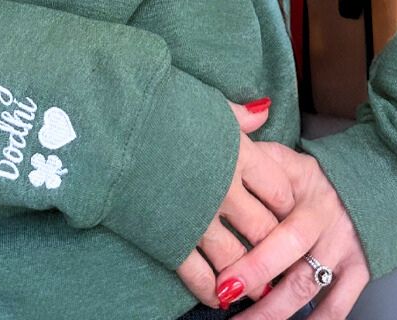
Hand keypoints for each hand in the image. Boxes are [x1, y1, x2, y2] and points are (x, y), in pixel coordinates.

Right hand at [175, 99, 297, 308]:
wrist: (112, 122)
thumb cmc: (158, 104)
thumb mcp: (205, 102)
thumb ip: (238, 116)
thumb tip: (264, 111)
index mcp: (237, 154)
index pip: (278, 188)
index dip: (284, 203)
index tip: (282, 212)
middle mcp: (225, 189)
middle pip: (264, 228)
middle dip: (273, 246)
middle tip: (278, 257)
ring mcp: (199, 217)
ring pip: (237, 258)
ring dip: (249, 277)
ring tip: (256, 287)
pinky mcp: (170, 238)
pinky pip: (199, 276)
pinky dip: (212, 290)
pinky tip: (218, 295)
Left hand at [211, 142, 370, 318]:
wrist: (367, 185)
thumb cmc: (313, 177)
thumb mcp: (288, 159)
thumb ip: (259, 157)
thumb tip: (225, 152)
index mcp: (303, 194)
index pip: (275, 226)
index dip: (250, 256)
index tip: (221, 275)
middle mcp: (324, 223)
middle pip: (290, 259)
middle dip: (256, 282)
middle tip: (226, 297)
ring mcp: (342, 250)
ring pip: (307, 287)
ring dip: (275, 312)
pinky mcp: (358, 272)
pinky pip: (339, 306)